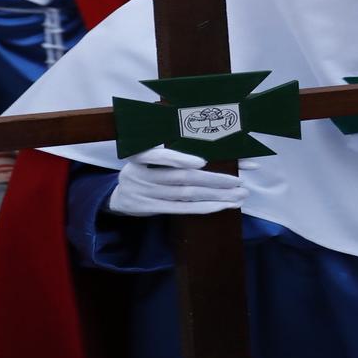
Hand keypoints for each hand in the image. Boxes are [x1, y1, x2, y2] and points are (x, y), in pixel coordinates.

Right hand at [108, 150, 255, 216]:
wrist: (119, 197)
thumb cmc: (142, 169)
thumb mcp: (145, 155)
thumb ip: (168, 151)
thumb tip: (208, 147)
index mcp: (140, 155)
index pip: (160, 156)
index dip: (180, 159)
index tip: (203, 161)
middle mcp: (142, 175)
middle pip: (182, 178)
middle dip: (214, 179)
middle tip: (239, 180)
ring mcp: (147, 194)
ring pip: (187, 195)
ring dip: (216, 196)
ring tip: (239, 194)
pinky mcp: (153, 209)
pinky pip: (182, 209)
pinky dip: (204, 207)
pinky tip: (222, 206)